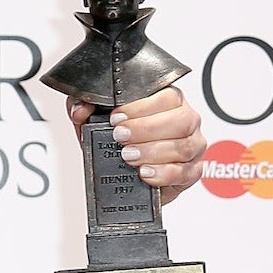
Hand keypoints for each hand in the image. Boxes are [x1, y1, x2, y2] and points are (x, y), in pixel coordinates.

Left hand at [66, 86, 204, 205]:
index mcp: (169, 102)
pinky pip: (184, 172)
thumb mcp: (97, 122)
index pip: (168, 96)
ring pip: (184, 146)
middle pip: (181, 120)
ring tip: (128, 156)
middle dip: (146, 129)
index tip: (117, 117)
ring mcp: (192, 146)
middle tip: (121, 136)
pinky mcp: (191, 171)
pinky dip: (163, 173)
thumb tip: (80, 109)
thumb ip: (85, 108)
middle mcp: (185, 122)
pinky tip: (145, 173)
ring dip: (152, 151)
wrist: (128, 176)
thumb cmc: (120, 143)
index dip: (142, 106)